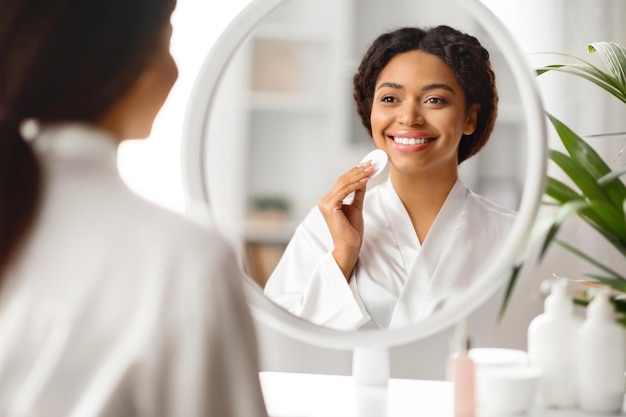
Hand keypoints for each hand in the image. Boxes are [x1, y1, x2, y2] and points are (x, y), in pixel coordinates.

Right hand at [318, 161, 373, 280]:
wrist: (349, 246)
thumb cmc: (351, 231)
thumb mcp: (356, 207)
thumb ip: (358, 193)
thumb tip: (363, 179)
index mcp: (329, 201)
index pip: (342, 182)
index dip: (355, 172)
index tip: (367, 165)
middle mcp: (324, 201)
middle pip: (342, 180)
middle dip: (358, 171)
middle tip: (371, 163)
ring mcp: (325, 203)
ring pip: (343, 184)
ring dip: (359, 175)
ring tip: (371, 169)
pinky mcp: (330, 207)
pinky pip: (344, 191)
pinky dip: (356, 184)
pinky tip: (365, 180)